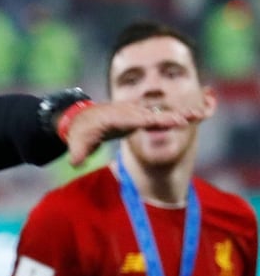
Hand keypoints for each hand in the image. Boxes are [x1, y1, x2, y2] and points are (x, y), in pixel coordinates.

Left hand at [64, 103, 204, 165]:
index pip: (136, 119)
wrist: (80, 118)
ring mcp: (133, 112)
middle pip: (152, 114)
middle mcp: (127, 112)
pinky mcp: (138, 115)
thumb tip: (74, 162)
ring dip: (178, 114)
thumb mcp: (77, 143)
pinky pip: (158, 115)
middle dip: (171, 116)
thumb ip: (77, 153)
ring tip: (200, 115)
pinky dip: (174, 115)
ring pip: (158, 113)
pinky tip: (194, 116)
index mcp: (114, 118)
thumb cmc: (79, 132)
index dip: (154, 120)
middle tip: (194, 117)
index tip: (170, 122)